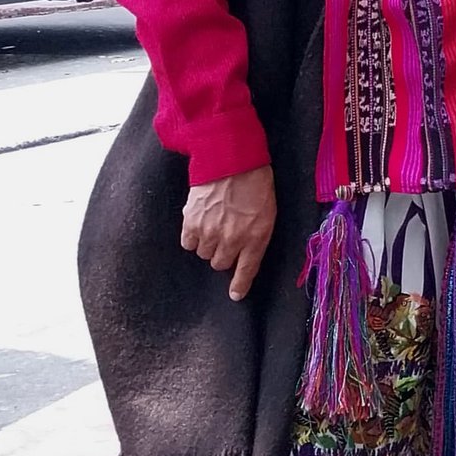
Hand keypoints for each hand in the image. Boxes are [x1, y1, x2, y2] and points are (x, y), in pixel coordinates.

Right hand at [181, 165, 276, 302]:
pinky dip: (193, 237)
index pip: (247, 270)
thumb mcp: (267, 213)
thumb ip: (256, 237)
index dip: (239, 285)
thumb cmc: (256, 184)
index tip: (235, 295)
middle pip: (220, 264)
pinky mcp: (191, 222)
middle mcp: (232, 239)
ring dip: (209, 244)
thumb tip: (242, 256)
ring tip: (215, 223)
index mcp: (256, 236)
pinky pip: (188, 243)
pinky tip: (200, 222)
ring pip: (204, 254)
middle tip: (227, 237)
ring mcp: (210, 232)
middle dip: (224, 254)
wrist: (232, 160)